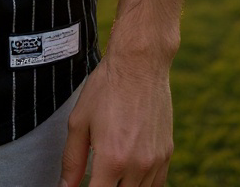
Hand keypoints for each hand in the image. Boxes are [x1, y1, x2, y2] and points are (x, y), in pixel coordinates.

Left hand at [59, 55, 173, 186]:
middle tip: (96, 174)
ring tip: (111, 171)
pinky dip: (142, 185)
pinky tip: (129, 174)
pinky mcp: (167, 154)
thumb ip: (72, 160)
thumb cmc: (106, 88)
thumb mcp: (79, 121)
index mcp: (112, 159)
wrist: (139, 64)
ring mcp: (155, 161)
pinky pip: (156, 185)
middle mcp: (137, 165)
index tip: (80, 186)